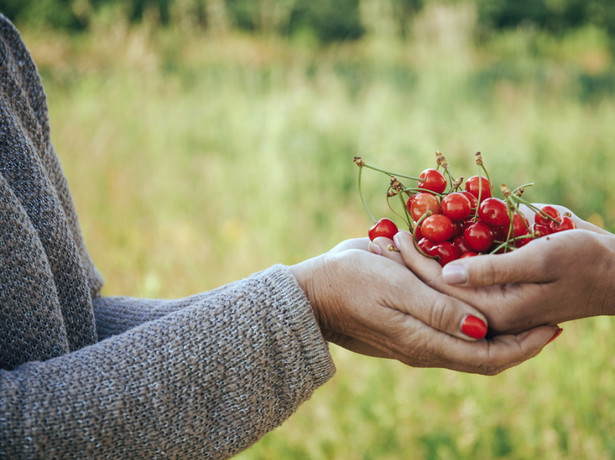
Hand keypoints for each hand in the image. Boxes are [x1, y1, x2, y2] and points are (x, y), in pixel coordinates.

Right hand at [290, 238, 558, 374]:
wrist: (313, 293)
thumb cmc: (352, 284)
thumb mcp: (396, 290)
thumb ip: (439, 311)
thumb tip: (484, 330)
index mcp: (425, 344)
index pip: (488, 358)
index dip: (525, 347)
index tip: (552, 327)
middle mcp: (426, 347)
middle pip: (485, 354)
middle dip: (520, 339)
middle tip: (547, 315)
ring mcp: (417, 337)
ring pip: (470, 340)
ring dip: (499, 326)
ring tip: (521, 303)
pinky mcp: (409, 323)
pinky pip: (451, 325)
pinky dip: (473, 315)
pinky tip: (481, 296)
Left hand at [374, 211, 614, 333]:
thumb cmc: (583, 260)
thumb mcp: (540, 261)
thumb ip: (493, 272)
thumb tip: (446, 274)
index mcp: (495, 310)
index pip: (440, 287)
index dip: (413, 261)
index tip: (390, 236)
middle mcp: (487, 311)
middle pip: (434, 287)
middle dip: (405, 264)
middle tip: (376, 240)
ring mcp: (491, 303)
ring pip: (442, 284)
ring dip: (415, 263)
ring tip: (387, 241)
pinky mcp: (497, 291)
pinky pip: (459, 277)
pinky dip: (437, 259)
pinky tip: (416, 243)